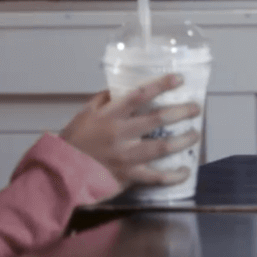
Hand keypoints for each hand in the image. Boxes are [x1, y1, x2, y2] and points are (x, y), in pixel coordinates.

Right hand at [59, 74, 201, 188]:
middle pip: (158, 119)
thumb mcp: (84, 114)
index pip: (140, 94)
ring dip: (183, 140)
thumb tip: (122, 88)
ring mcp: (126, 156)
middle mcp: (120, 134)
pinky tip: (185, 170)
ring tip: (195, 135)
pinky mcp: (128, 176)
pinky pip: (155, 177)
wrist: (60, 173)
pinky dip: (173, 176)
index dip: (161, 85)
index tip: (179, 79)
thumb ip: (104, 100)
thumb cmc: (73, 141)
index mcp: (110, 115)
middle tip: (196, 108)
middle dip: (181, 111)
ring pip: (162, 147)